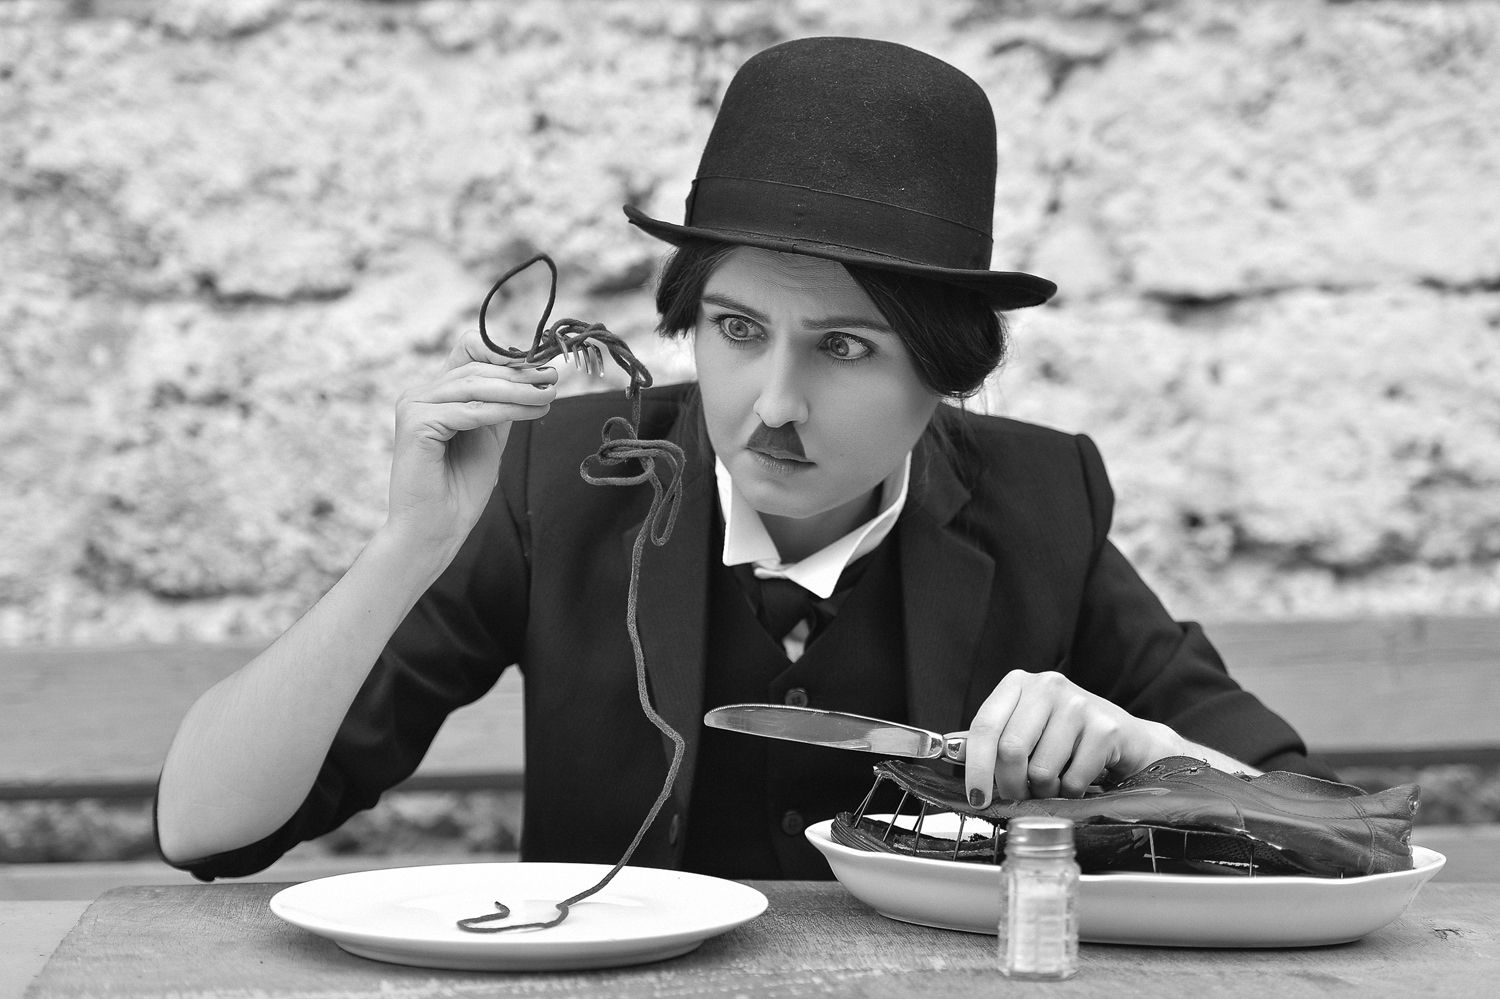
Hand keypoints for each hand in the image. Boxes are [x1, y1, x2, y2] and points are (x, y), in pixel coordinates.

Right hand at [384, 329, 557, 550]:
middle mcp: (419, 394)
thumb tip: (533, 377)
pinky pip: (469, 411)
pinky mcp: (415, 424)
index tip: (540, 364)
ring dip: (519, 390)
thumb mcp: (489, 435)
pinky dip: (505, 410)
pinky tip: (533, 411)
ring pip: (475, 386)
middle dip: (520, 373)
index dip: (503, 352)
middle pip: (476, 368)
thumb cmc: (461, 487)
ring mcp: (413, 406)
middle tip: (553, 379)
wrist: (436, 528)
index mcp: (434, 393)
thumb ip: (502, 404)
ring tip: (549, 396)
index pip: (467, 351)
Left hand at [962, 670, 1183, 805]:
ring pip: (1042, 770)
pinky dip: (1071, 793)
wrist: (1126, 738)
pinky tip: (1078, 779)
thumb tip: (950, 749)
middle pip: (1010, 751)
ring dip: (1045, 791)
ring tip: (1055, 782)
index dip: (975, 767)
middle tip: (1021, 795)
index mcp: (1018, 683)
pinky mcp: (1106, 727)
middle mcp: (1047, 685)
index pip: (985, 727)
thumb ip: (988, 740)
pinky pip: (1073, 780)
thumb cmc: (1066, 737)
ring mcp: (1079, 704)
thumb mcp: (1023, 729)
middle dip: (1012, 785)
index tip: (976, 798)